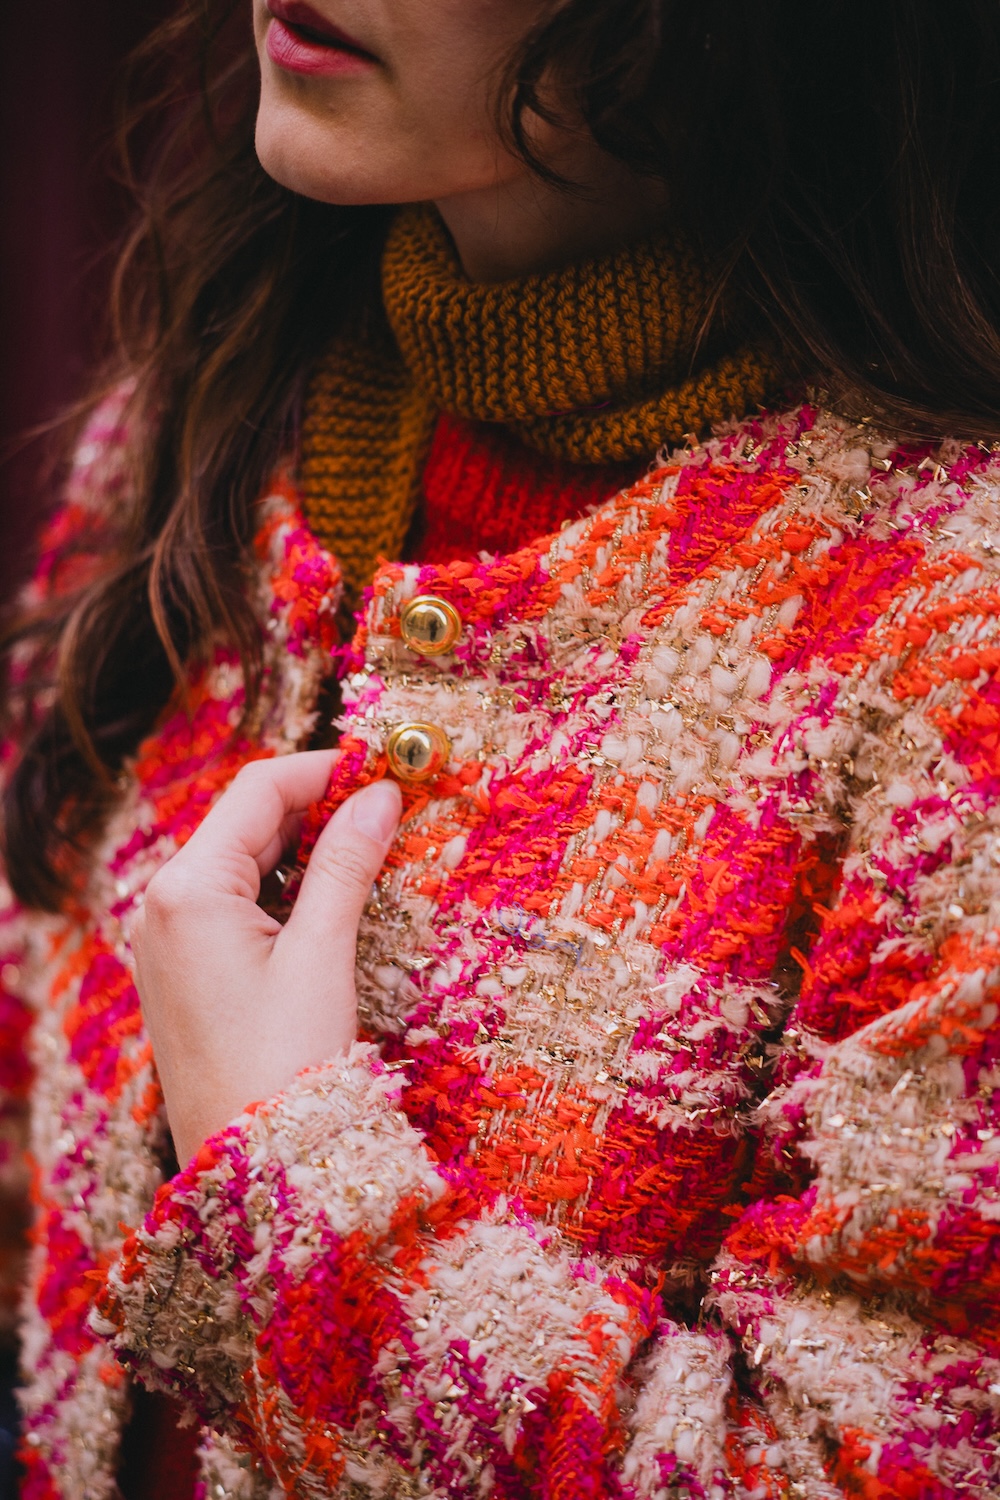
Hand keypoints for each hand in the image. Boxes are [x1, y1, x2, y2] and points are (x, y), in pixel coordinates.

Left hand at [130, 752, 401, 1165]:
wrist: (248, 1166)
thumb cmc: (282, 1064)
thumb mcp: (321, 954)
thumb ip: (348, 865)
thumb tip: (381, 796)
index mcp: (188, 889)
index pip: (258, 790)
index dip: (325, 770)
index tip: (386, 771)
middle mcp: (165, 904)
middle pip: (248, 822)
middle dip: (320, 808)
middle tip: (393, 808)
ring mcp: (169, 939)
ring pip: (245, 862)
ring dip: (307, 848)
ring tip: (374, 850)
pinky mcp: (185, 970)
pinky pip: (235, 903)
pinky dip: (285, 888)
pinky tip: (334, 898)